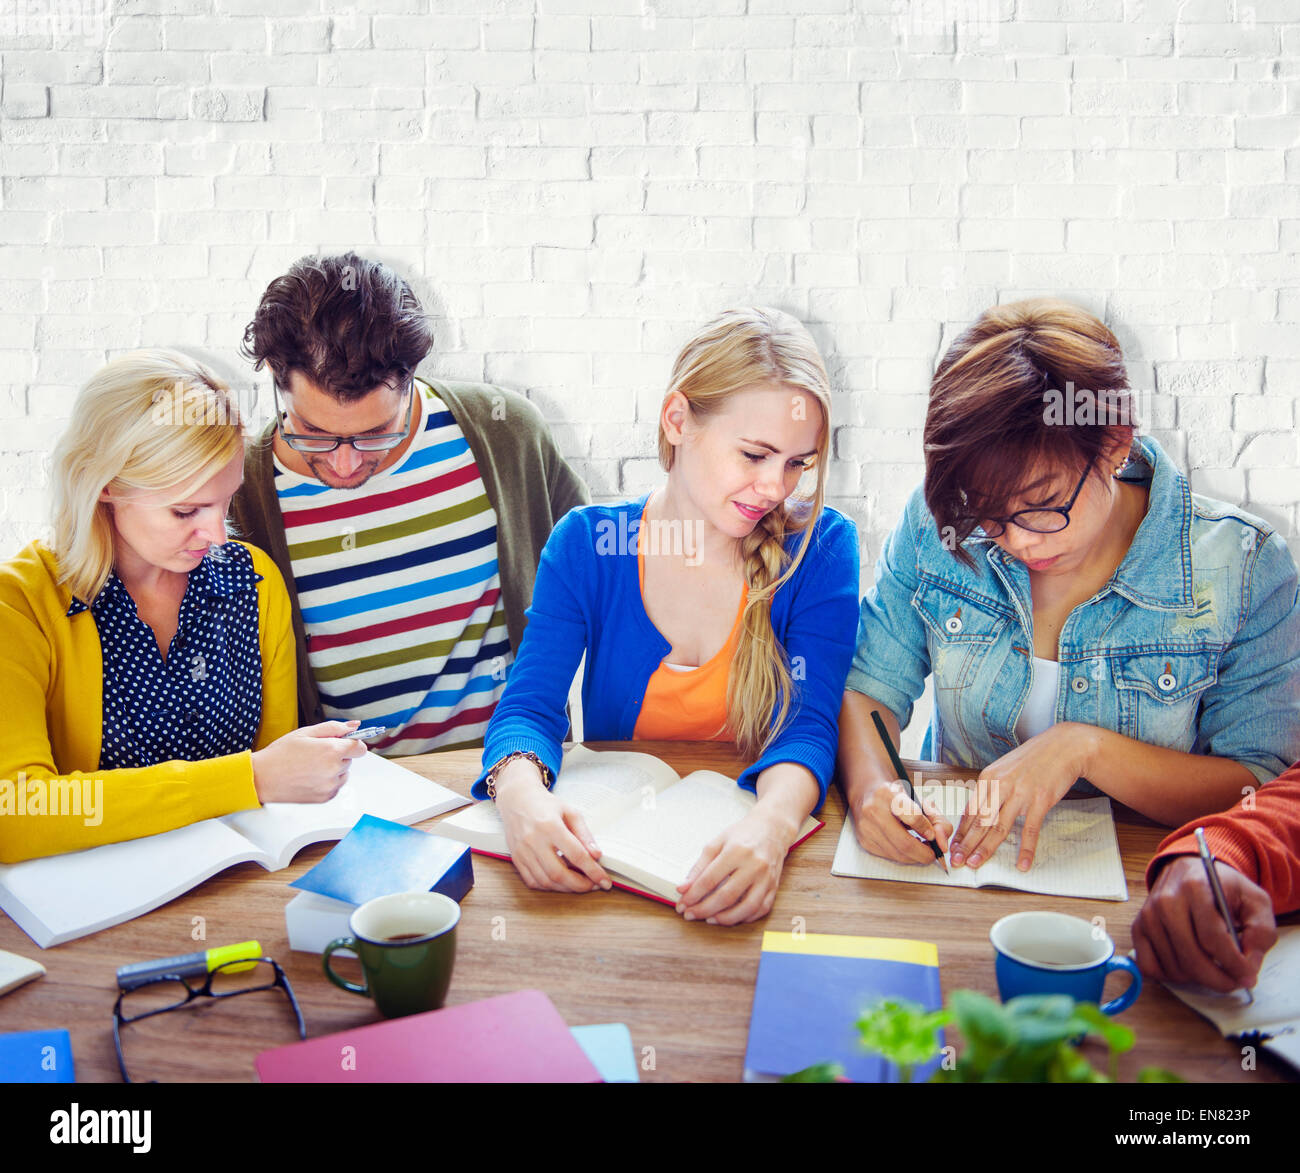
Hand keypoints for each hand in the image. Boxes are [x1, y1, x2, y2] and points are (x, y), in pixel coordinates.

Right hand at [251, 719, 368, 803]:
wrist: (262, 778)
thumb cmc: (280, 755)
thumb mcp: (306, 732)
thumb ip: (334, 728)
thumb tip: (354, 726)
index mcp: (331, 751)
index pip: (360, 747)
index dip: (352, 742)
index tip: (344, 742)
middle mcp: (333, 770)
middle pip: (350, 759)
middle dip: (338, 754)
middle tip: (316, 753)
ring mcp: (330, 785)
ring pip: (344, 773)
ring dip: (334, 768)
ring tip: (311, 765)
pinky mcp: (325, 797)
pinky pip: (336, 786)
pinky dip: (328, 781)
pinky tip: (310, 776)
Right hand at [493, 759, 611, 892]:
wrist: (517, 799)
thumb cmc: (545, 805)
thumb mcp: (570, 812)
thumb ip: (584, 834)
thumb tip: (596, 855)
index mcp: (550, 826)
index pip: (576, 855)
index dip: (593, 871)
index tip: (604, 881)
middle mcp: (534, 841)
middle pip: (559, 873)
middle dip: (580, 885)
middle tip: (593, 885)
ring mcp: (522, 851)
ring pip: (546, 881)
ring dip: (565, 888)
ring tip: (579, 884)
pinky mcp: (516, 858)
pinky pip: (532, 881)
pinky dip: (549, 887)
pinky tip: (560, 882)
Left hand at [675, 807, 795, 925]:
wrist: (772, 828)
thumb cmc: (744, 834)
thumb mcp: (717, 842)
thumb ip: (699, 866)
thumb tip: (684, 887)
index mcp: (736, 851)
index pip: (710, 879)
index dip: (693, 895)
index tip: (683, 903)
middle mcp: (754, 866)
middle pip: (727, 896)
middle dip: (704, 909)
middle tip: (690, 914)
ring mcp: (766, 878)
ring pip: (746, 907)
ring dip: (725, 919)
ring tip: (709, 919)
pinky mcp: (774, 887)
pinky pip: (761, 909)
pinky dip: (745, 917)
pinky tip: (731, 916)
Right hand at [849, 777, 952, 865]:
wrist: (867, 794)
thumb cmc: (895, 797)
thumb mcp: (918, 800)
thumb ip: (936, 818)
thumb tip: (942, 842)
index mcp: (888, 793)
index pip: (912, 816)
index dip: (927, 829)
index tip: (933, 836)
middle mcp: (873, 810)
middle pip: (904, 842)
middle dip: (924, 853)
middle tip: (933, 853)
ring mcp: (866, 827)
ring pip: (897, 853)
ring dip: (915, 856)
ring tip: (922, 849)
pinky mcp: (864, 841)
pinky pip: (889, 856)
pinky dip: (903, 856)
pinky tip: (907, 848)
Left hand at [950, 723, 1092, 870]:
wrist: (1064, 746)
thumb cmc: (1033, 759)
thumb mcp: (1004, 770)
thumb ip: (991, 790)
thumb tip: (977, 812)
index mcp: (988, 778)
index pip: (970, 810)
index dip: (960, 832)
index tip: (951, 847)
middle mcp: (1000, 786)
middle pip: (979, 821)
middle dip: (965, 844)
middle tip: (955, 861)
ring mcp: (1020, 794)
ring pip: (998, 827)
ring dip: (986, 848)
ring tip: (975, 864)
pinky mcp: (1040, 801)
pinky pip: (1030, 830)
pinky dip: (1025, 849)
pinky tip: (1022, 864)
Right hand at [1132, 856, 1276, 991]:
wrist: (1188, 870)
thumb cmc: (1222, 888)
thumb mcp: (1255, 900)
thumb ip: (1261, 932)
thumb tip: (1249, 964)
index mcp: (1195, 888)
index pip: (1213, 938)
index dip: (1234, 964)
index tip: (1248, 976)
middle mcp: (1166, 901)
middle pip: (1191, 957)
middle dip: (1219, 980)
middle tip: (1234, 982)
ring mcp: (1149, 915)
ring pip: (1174, 967)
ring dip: (1198, 979)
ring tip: (1214, 970)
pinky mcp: (1138, 928)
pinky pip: (1149, 967)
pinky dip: (1171, 976)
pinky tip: (1188, 968)